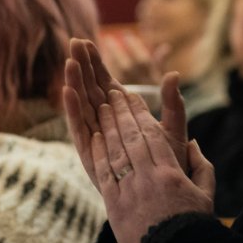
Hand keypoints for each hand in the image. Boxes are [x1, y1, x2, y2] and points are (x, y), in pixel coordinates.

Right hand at [64, 39, 189, 178]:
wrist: (166, 200)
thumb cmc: (171, 167)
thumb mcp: (174, 130)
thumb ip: (173, 104)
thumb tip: (173, 73)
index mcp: (124, 116)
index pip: (105, 83)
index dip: (95, 63)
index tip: (85, 41)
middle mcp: (107, 125)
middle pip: (90, 90)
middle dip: (81, 67)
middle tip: (73, 42)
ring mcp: (98, 140)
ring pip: (83, 107)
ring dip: (75, 84)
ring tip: (69, 62)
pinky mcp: (91, 156)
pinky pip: (80, 130)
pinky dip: (73, 112)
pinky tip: (68, 92)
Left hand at [70, 87, 213, 242]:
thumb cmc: (193, 227)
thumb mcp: (206, 195)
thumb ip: (201, 166)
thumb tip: (193, 143)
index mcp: (172, 174)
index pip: (153, 136)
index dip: (141, 114)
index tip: (133, 97)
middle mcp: (149, 178)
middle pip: (132, 138)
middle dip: (122, 113)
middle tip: (113, 93)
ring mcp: (130, 191)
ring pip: (116, 151)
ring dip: (108, 126)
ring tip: (102, 107)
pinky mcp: (115, 206)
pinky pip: (105, 173)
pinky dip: (99, 153)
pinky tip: (95, 137)